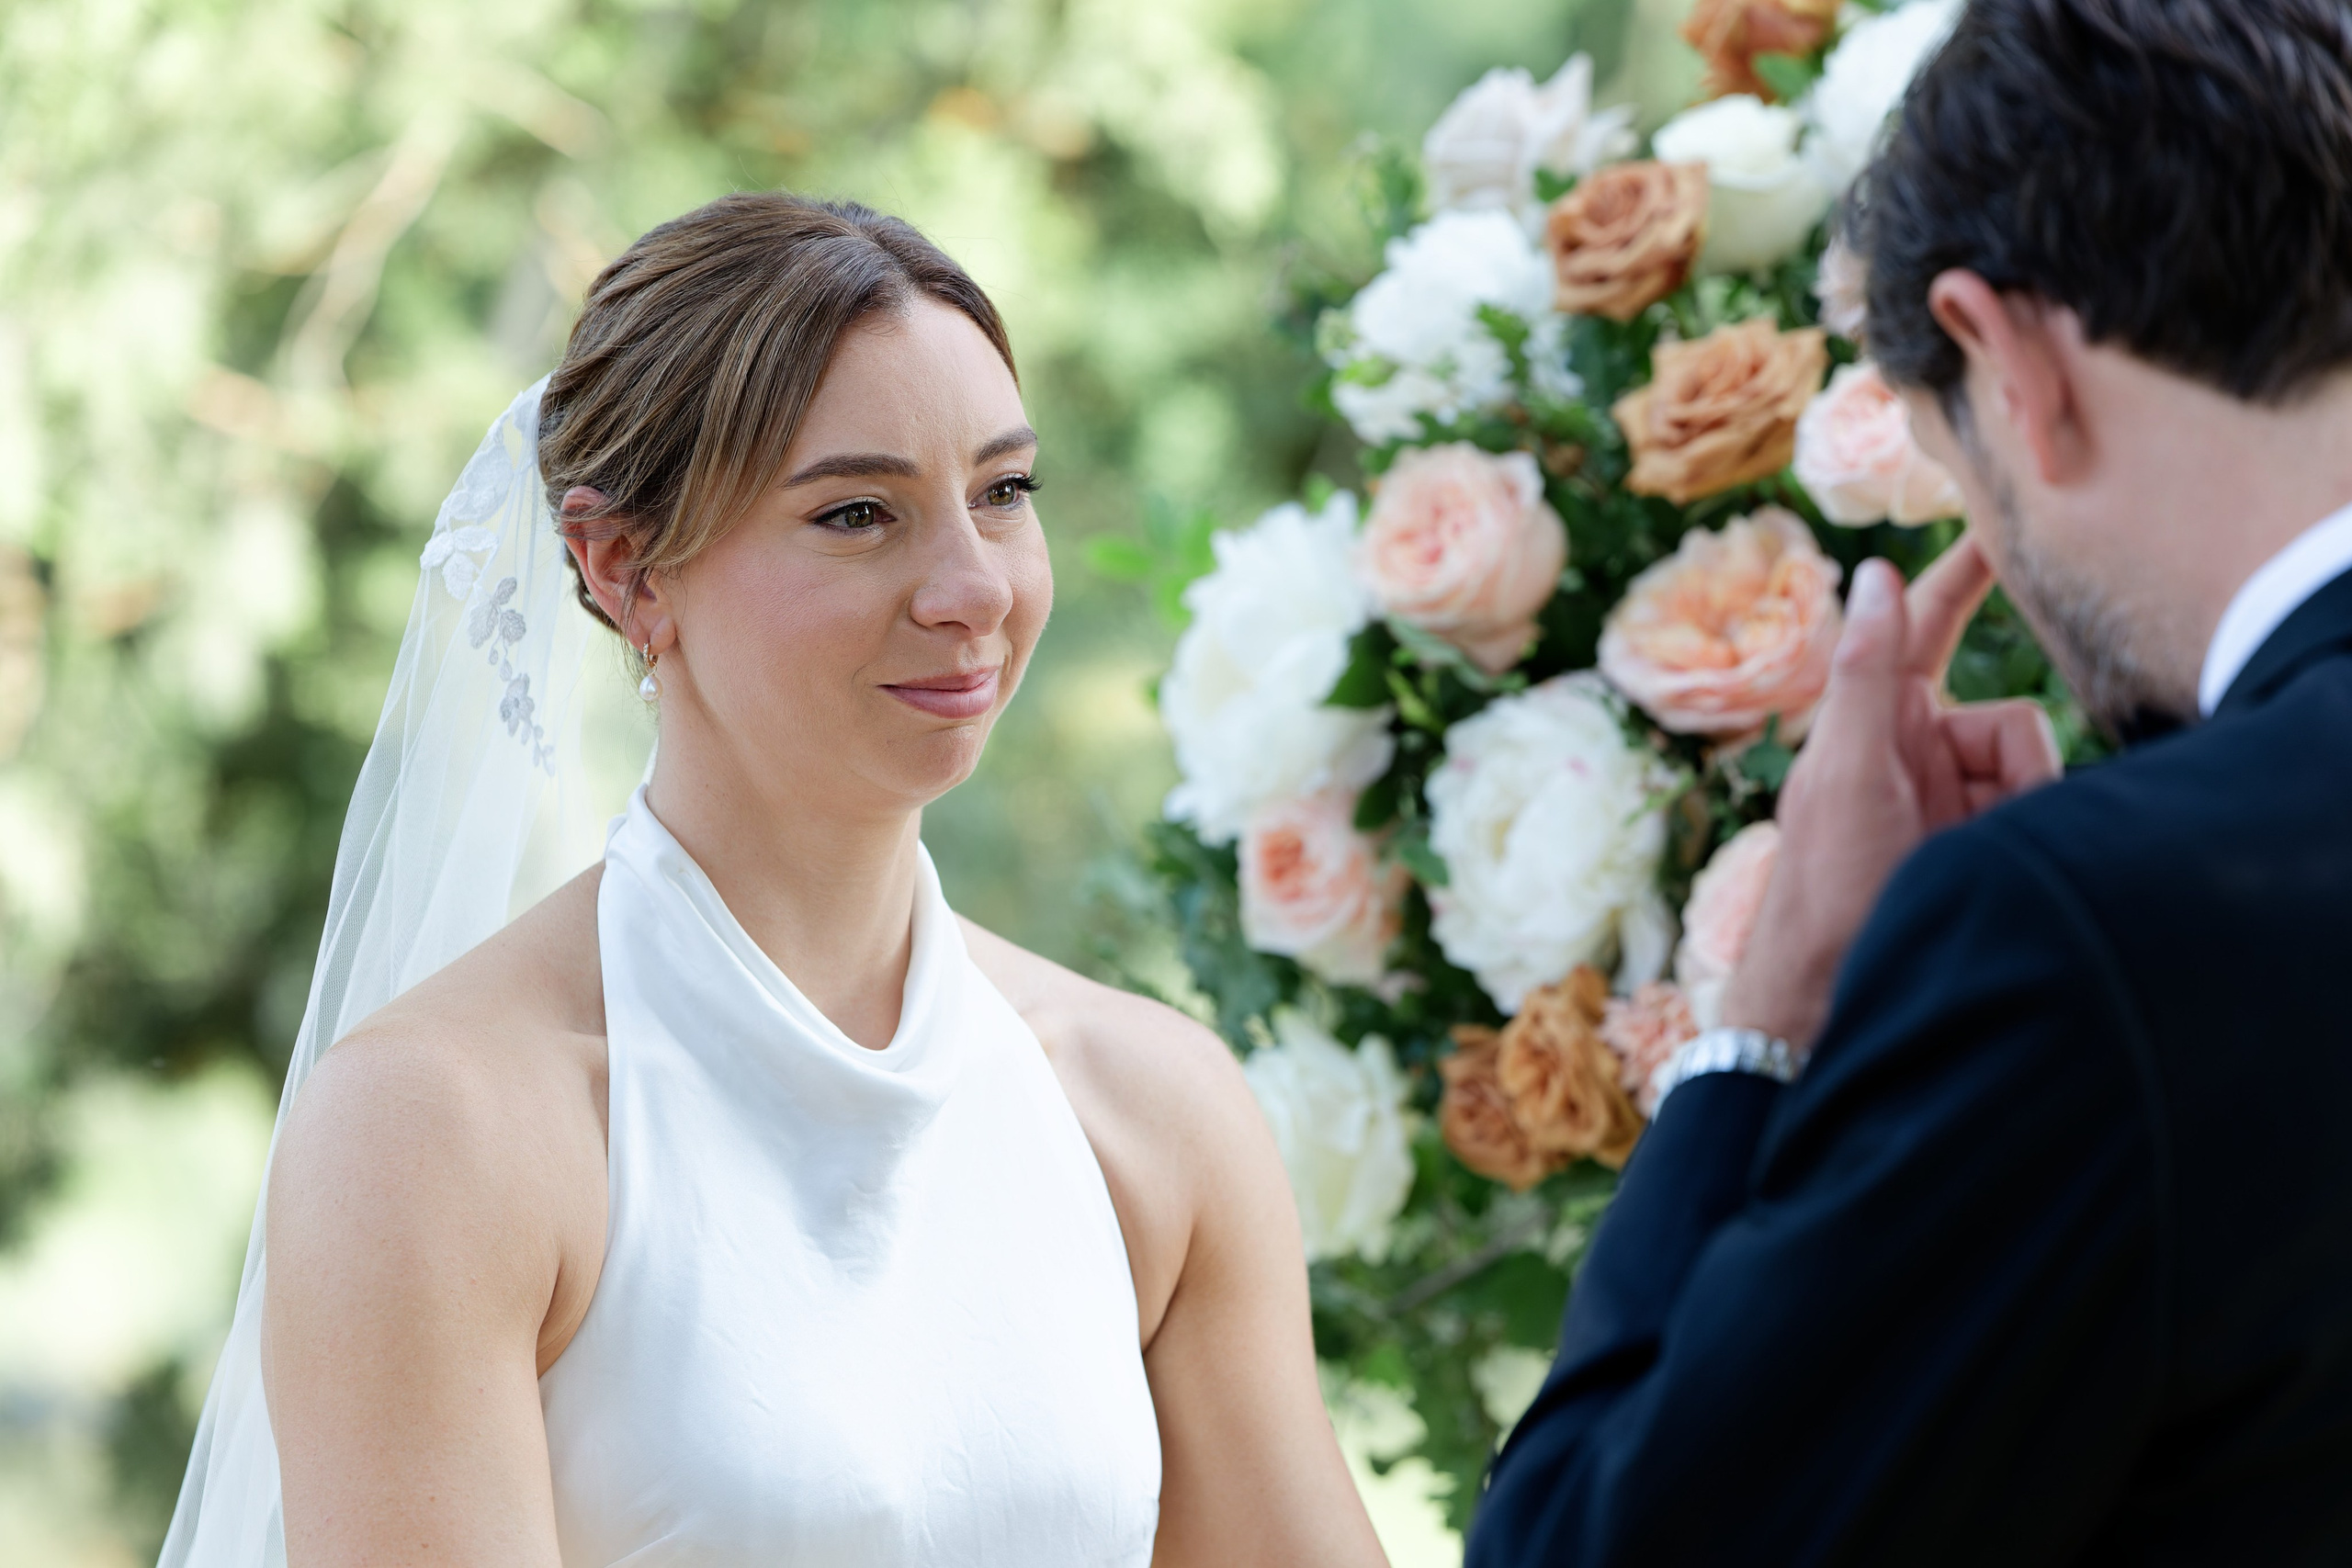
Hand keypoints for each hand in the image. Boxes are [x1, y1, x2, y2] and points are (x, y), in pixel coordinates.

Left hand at [1719, 536, 2061, 1052]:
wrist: (1831, 1002)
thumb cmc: (1826, 887)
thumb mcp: (1847, 773)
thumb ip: (1867, 671)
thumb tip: (1876, 572)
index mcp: (1874, 722)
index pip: (1926, 630)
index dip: (1960, 579)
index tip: (1995, 531)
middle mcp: (1914, 756)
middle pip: (2011, 726)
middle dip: (2018, 772)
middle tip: (1975, 828)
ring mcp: (1946, 806)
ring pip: (2032, 778)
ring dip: (2020, 820)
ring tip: (1962, 869)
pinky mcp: (1971, 850)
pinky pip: (2032, 821)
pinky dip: (2027, 843)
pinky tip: (1987, 878)